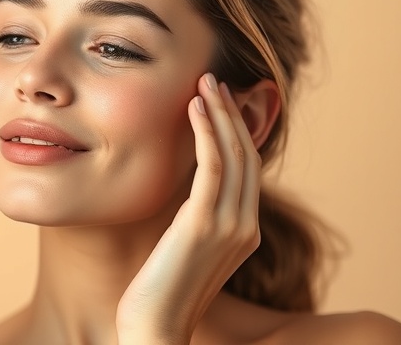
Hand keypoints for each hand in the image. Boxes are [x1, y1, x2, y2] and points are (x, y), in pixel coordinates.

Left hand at [116, 73, 260, 343]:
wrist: (153, 328)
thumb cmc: (158, 292)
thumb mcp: (183, 249)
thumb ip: (193, 220)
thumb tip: (182, 191)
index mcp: (245, 233)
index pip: (247, 170)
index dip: (236, 130)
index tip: (218, 101)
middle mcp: (246, 226)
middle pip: (246, 154)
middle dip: (232, 113)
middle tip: (213, 79)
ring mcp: (231, 226)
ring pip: (234, 153)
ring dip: (220, 113)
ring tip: (205, 82)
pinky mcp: (205, 224)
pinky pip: (213, 165)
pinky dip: (207, 131)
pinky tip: (194, 107)